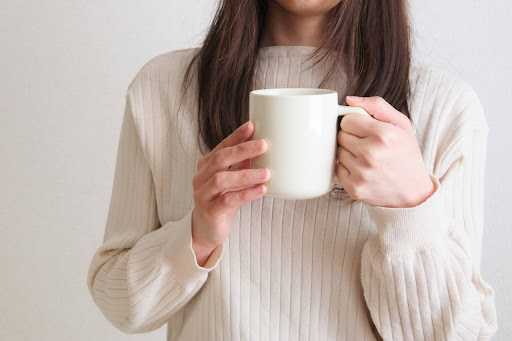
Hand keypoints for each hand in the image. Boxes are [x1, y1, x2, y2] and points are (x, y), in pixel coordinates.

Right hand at [191, 120, 269, 265]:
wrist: (208, 229)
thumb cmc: (223, 200)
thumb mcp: (233, 180)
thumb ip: (243, 165)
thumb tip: (264, 147)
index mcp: (207, 165)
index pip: (222, 146)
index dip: (236, 136)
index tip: (252, 125)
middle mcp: (202, 177)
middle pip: (220, 159)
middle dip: (242, 150)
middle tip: (263, 145)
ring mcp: (203, 194)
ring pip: (221, 179)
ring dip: (246, 175)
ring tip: (267, 173)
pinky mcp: (210, 211)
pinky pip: (228, 200)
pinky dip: (246, 194)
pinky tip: (261, 190)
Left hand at [336, 96, 434, 207]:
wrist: (414, 191)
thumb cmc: (406, 155)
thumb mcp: (401, 124)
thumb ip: (376, 106)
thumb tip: (349, 100)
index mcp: (383, 135)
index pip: (348, 120)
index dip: (355, 123)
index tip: (364, 130)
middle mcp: (371, 154)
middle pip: (341, 136)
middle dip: (351, 138)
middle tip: (367, 145)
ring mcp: (362, 173)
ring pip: (338, 152)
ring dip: (348, 153)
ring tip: (366, 158)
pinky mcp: (355, 188)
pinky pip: (338, 169)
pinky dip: (347, 169)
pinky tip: (362, 170)